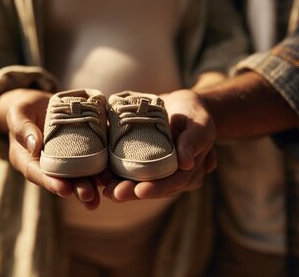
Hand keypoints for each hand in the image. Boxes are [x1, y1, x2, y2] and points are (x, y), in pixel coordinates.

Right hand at [0, 88, 100, 209]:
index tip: (64, 189)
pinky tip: (113, 173)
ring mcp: (66, 159)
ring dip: (92, 184)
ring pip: (79, 174)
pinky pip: (93, 158)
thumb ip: (22, 127)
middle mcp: (48, 164)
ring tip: (104, 192)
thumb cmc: (24, 108)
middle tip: (89, 196)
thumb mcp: (17, 113)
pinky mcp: (82, 149)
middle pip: (62, 179)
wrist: (41, 104)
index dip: (51, 182)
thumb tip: (34, 145)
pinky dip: (103, 166)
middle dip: (77, 188)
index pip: (37, 173)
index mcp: (28, 159)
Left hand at [102, 89, 216, 200]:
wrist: (181, 105)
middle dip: (131, 192)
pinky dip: (112, 173)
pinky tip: (99, 175)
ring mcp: (154, 172)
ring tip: (103, 187)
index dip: (156, 188)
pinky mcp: (139, 162)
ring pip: (135, 183)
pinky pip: (125, 170)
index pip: (172, 183)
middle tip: (114, 193)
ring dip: (118, 186)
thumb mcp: (199, 124)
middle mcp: (170, 177)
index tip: (141, 191)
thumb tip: (186, 163)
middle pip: (150, 187)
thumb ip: (193, 141)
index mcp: (189, 173)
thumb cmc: (194, 114)